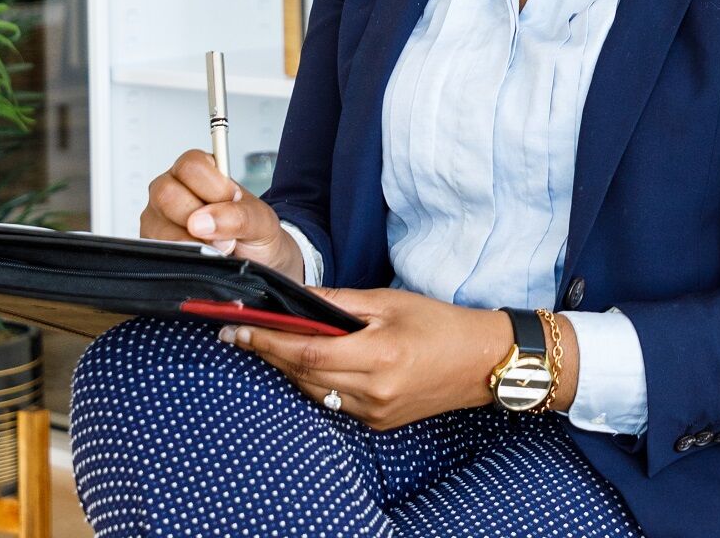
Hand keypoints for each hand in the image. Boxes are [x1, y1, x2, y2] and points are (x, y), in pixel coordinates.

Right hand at [138, 148, 302, 280]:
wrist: (255, 263)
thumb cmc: (253, 234)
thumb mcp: (260, 221)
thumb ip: (239, 216)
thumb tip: (202, 221)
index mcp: (200, 171)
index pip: (190, 165)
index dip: (212, 186)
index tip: (231, 200)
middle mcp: (173, 189)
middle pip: (166, 193)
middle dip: (199, 219)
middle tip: (223, 232)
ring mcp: (158, 217)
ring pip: (157, 224)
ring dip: (191, 242)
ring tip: (214, 247)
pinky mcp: (152, 243)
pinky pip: (156, 249)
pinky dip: (182, 256)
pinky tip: (199, 257)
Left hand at [222, 288, 576, 430]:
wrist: (481, 361)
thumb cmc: (440, 323)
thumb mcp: (390, 301)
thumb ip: (339, 302)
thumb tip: (296, 296)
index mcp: (378, 356)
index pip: (306, 350)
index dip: (267, 340)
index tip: (237, 328)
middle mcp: (372, 391)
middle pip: (302, 373)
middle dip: (267, 352)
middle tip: (237, 332)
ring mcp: (373, 412)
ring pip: (312, 391)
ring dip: (287, 368)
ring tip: (264, 344)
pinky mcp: (377, 422)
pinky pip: (331, 402)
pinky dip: (313, 382)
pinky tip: (305, 363)